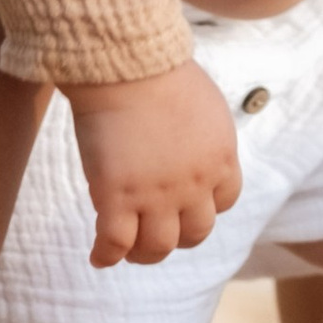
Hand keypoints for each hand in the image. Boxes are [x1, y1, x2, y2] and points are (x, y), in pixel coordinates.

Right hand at [62, 58, 242, 266]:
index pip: (223, 202)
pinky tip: (99, 258)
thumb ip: (202, 133)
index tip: (185, 205)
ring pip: (157, 247)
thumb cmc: (159, 69)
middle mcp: (194, 186)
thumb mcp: (204, 105)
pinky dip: (107, 256)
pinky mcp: (117, 197)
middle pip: (195, 233)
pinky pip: (115, 243)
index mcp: (221, 160)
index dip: (203, 207)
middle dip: (177, 238)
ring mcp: (156, 196)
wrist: (127, 64)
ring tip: (129, 252)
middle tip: (156, 235)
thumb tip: (188, 142)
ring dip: (144, 254)